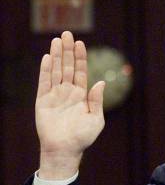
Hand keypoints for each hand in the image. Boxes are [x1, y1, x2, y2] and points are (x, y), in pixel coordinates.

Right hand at [36, 31, 104, 178]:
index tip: (80, 43)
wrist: (65, 150)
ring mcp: (55, 95)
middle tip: (67, 34)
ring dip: (56, 56)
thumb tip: (100, 82)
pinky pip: (44, 82)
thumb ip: (96, 101)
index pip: (80, 71)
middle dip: (67, 51)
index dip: (80, 57)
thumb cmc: (83, 137)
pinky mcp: (43, 101)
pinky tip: (47, 57)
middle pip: (67, 67)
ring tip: (57, 40)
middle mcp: (68, 92)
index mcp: (81, 95)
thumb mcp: (96, 119)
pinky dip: (45, 70)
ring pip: (55, 71)